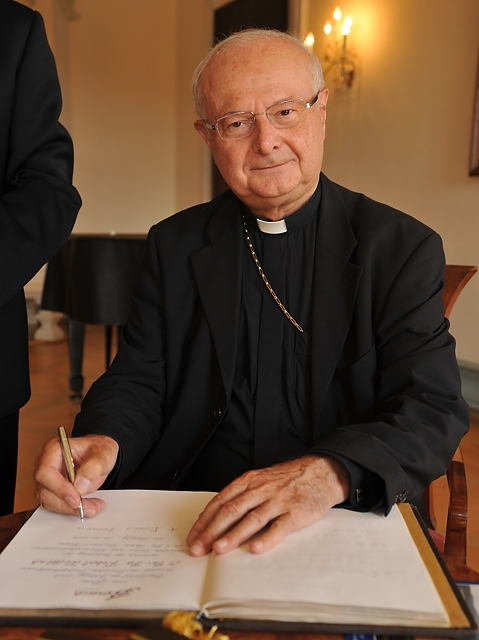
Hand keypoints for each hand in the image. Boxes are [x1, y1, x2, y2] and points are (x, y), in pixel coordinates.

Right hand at [34, 434, 118, 516]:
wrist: (101, 457)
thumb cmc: (98, 450)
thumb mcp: (102, 454)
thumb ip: (93, 468)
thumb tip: (80, 486)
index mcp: (54, 449)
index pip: (45, 472)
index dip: (59, 488)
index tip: (76, 498)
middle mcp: (47, 463)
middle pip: (45, 490)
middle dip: (67, 503)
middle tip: (89, 506)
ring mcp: (48, 478)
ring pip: (49, 501)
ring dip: (70, 508)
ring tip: (93, 506)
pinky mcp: (53, 490)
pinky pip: (56, 505)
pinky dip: (71, 509)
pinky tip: (87, 506)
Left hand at [186, 455, 349, 555]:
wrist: (322, 471)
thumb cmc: (288, 480)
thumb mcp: (262, 480)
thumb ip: (242, 496)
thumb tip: (217, 519)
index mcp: (250, 481)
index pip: (221, 501)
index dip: (205, 520)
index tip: (193, 537)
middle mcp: (261, 489)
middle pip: (232, 510)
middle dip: (212, 531)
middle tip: (198, 548)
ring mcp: (279, 500)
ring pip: (252, 518)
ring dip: (234, 535)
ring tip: (219, 549)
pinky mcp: (296, 512)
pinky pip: (280, 526)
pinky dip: (267, 538)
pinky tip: (256, 549)